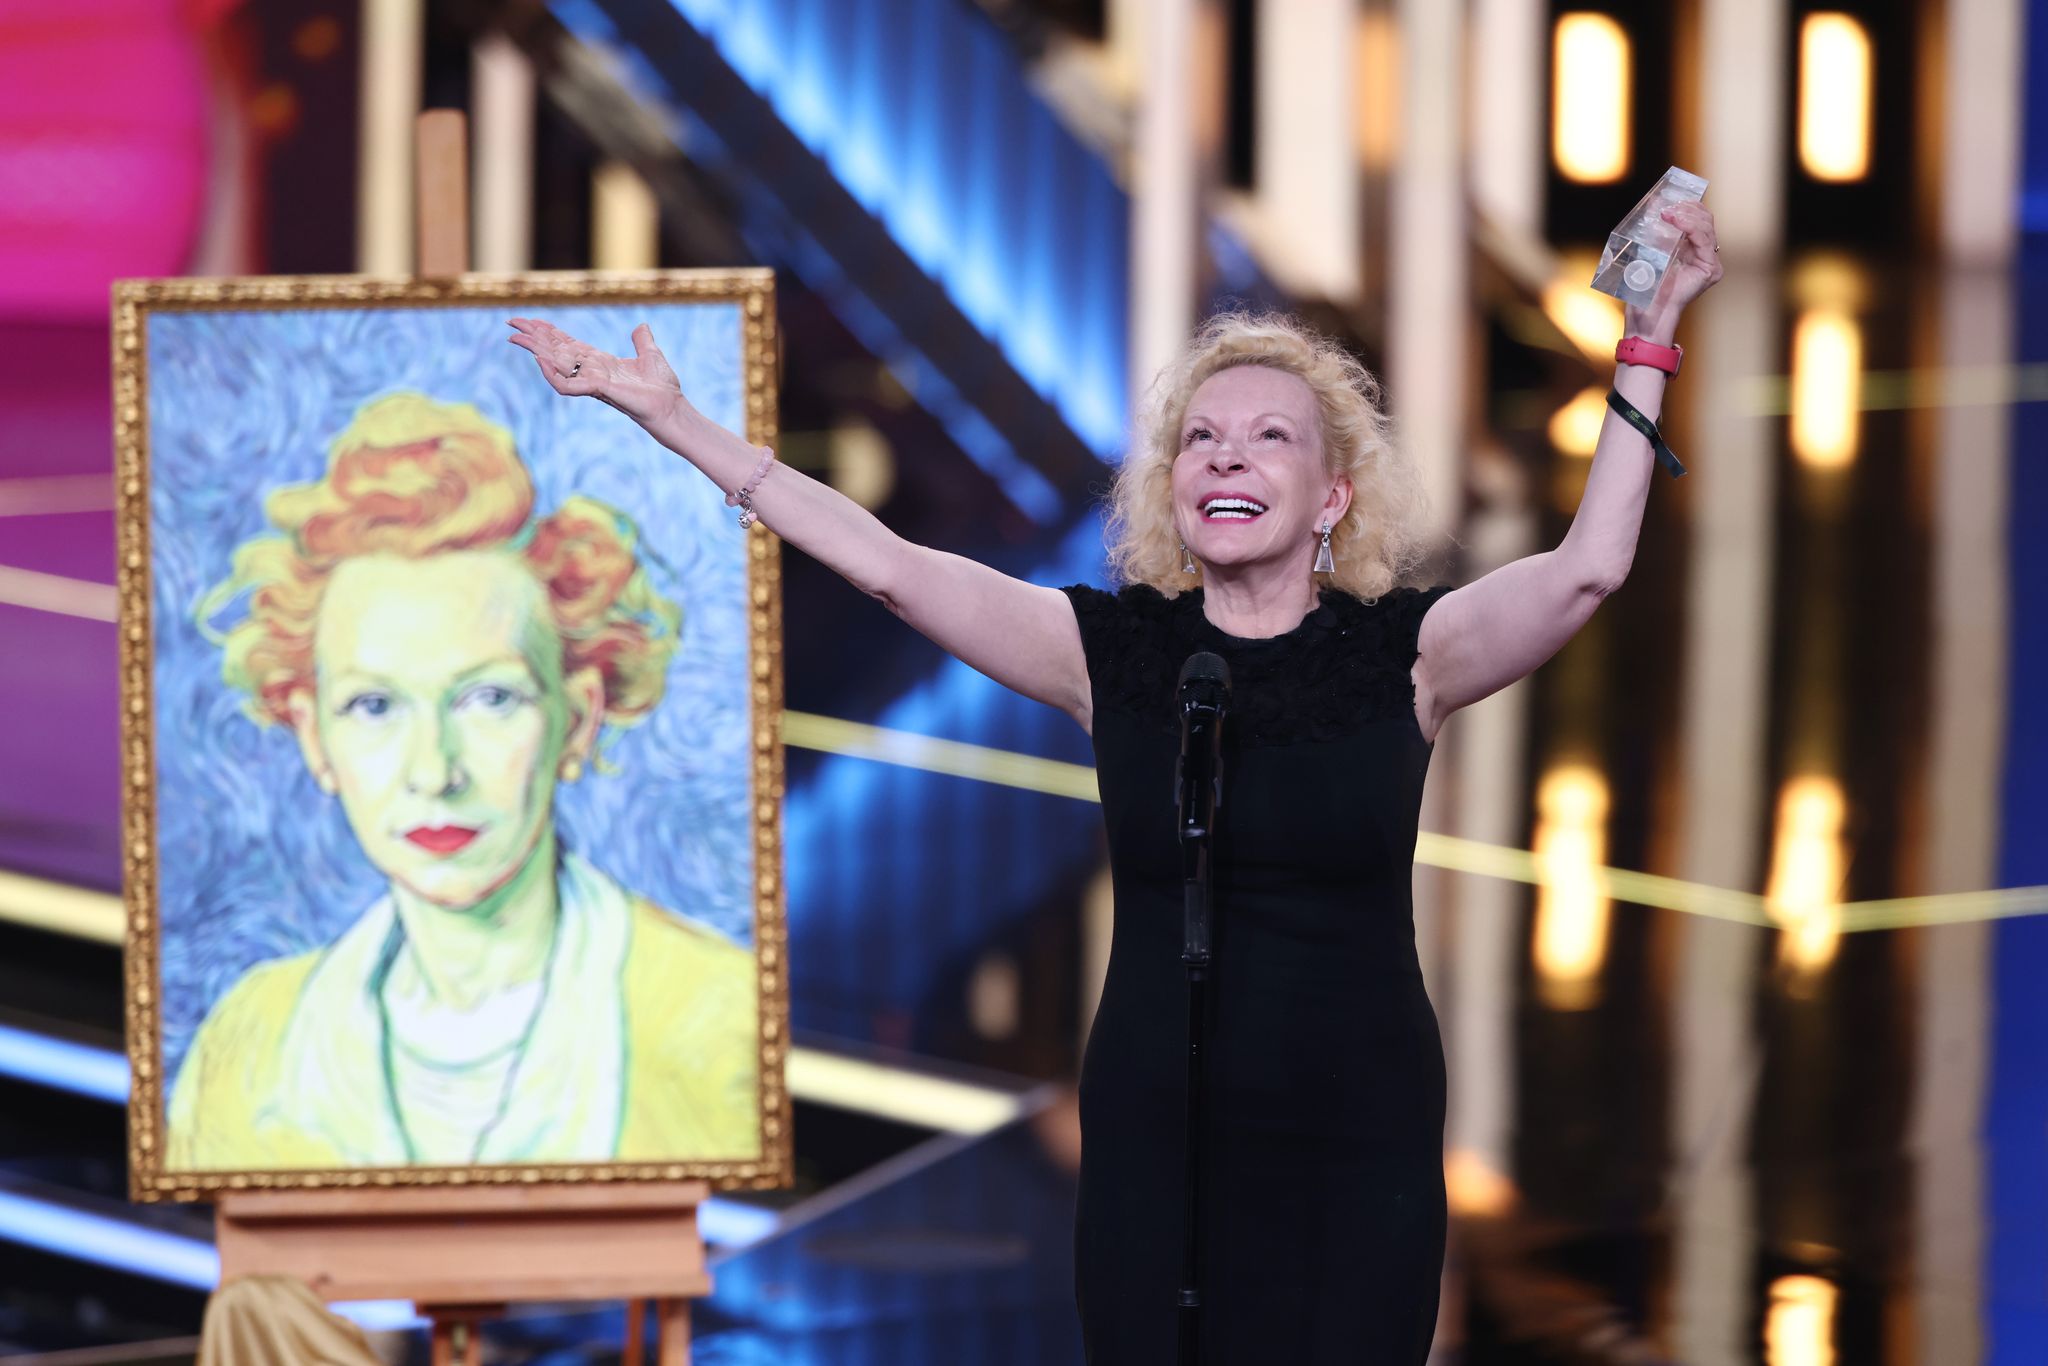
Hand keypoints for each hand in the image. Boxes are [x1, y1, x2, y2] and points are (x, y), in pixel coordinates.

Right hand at [505, 319, 685, 425]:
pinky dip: (552, 374)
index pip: (567, 345)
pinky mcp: (599, 390)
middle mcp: (592, 372)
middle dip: (534, 337)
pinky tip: (540, 359)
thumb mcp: (651, 356)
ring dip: (535, 351)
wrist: (673, 408)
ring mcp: (593, 382)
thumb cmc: (663, 388)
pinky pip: (567, 385)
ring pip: (555, 365)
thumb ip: (642, 341)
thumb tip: (641, 326)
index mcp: (600, 363)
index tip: (531, 321)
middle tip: (511, 322)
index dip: (549, 333)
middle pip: (555, 351)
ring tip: (516, 337)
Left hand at [1623, 201, 1722, 343]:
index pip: (1697, 219)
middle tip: (1666, 207)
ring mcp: (1710, 262)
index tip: (1667, 200)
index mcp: (1692, 249)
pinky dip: (1690, 227)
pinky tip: (1675, 221)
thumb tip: (1653, 204)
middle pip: (1705, 220)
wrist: (1646, 311)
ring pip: (1706, 227)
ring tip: (1667, 214)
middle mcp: (1704, 255)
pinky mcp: (1711, 270)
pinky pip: (1705, 241)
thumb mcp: (1649, 250)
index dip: (1686, 206)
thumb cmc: (1644, 285)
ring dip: (1686, 216)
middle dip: (1687, 208)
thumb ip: (1657, 231)